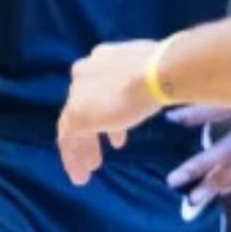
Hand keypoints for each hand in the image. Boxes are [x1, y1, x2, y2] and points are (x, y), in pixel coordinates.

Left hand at [58, 40, 162, 184]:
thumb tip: (160, 82)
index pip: (99, 85)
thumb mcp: (152, 70)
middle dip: (93, 130)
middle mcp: (85, 71)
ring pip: (74, 123)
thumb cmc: (163, 71)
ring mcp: (78, 93)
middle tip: (102, 151)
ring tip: (92, 167)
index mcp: (103, 56)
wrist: (155, 74)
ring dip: (84, 146)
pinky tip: (81, 175)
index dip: (108, 107)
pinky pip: (67, 141)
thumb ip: (144, 78)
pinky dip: (72, 158)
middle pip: (84, 104)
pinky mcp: (76, 114)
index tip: (118, 130)